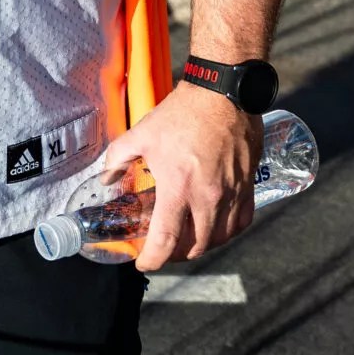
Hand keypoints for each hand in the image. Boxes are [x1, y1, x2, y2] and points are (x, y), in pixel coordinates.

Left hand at [96, 85, 259, 271]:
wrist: (223, 92)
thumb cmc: (182, 112)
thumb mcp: (142, 133)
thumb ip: (118, 158)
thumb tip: (106, 179)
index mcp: (179, 187)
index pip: (166, 241)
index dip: (152, 260)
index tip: (143, 262)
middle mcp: (208, 197)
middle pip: (195, 247)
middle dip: (176, 254)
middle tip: (165, 248)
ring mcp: (232, 193)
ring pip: (220, 238)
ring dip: (202, 245)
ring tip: (188, 239)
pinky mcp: (248, 184)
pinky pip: (241, 221)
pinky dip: (227, 231)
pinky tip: (216, 226)